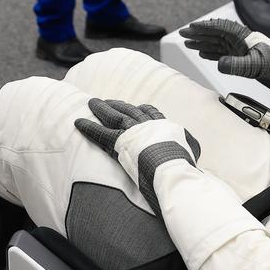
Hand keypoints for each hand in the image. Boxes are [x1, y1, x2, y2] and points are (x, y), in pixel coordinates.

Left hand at [74, 98, 199, 212]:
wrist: (171, 168)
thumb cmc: (183, 162)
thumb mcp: (192, 149)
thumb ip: (188, 144)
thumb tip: (191, 146)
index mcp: (163, 125)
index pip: (150, 112)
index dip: (141, 109)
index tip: (135, 106)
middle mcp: (146, 124)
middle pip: (129, 110)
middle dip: (118, 105)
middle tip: (108, 101)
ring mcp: (131, 132)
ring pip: (113, 116)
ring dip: (101, 109)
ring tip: (92, 103)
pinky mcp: (118, 143)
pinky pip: (99, 133)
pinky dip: (88, 127)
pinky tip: (78, 122)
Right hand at [180, 18, 252, 60]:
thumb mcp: (255, 65)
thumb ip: (237, 65)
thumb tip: (220, 65)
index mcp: (243, 36)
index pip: (220, 27)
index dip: (205, 26)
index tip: (192, 26)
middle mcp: (239, 39)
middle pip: (214, 34)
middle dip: (198, 33)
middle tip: (182, 33)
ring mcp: (239, 48)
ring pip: (216, 43)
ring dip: (201, 42)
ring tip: (187, 43)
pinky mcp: (240, 56)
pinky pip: (221, 52)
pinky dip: (210, 52)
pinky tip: (202, 53)